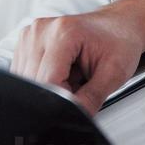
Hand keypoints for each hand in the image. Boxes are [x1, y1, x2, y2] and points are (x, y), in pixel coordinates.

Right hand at [10, 0, 144, 114]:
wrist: (119, 25)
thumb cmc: (119, 42)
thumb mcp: (114, 74)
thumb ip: (91, 99)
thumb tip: (73, 119)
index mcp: (63, 32)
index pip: (48, 81)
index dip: (62, 101)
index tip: (80, 102)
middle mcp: (41, 30)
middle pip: (35, 83)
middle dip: (58, 95)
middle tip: (81, 84)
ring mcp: (30, 34)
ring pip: (27, 82)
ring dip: (50, 87)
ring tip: (73, 75)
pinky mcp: (25, 42)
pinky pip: (26, 75)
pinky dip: (44, 80)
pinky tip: (62, 71)